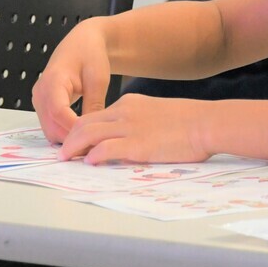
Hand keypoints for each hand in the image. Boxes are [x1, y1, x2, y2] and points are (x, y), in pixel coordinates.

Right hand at [31, 21, 113, 142]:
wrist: (82, 43)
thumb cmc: (91, 55)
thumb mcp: (98, 79)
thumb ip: (94, 105)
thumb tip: (94, 132)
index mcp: (53, 80)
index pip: (58, 112)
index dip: (74, 129)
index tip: (94, 140)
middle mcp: (40, 92)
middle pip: (51, 126)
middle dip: (72, 139)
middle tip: (97, 146)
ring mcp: (39, 100)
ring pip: (50, 130)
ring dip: (69, 138)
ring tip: (92, 141)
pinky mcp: (43, 106)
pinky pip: (51, 126)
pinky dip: (66, 133)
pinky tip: (84, 134)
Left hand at [58, 94, 211, 164]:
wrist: (206, 122)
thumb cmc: (189, 122)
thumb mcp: (156, 114)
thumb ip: (138, 123)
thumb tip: (128, 140)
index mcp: (129, 104)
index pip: (95, 115)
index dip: (79, 129)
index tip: (73, 141)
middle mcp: (124, 113)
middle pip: (85, 123)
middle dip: (69, 138)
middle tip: (61, 152)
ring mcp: (130, 128)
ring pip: (89, 134)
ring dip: (74, 147)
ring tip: (65, 158)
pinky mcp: (137, 145)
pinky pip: (106, 148)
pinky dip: (93, 155)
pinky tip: (89, 162)